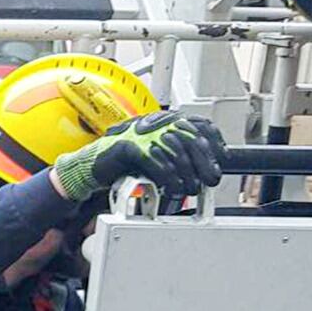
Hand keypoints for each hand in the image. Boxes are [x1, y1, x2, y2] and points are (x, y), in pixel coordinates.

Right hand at [51, 111, 224, 201]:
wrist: (91, 167)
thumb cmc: (125, 164)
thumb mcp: (159, 158)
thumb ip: (179, 157)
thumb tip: (207, 168)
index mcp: (167, 121)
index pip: (200, 125)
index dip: (215, 143)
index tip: (220, 161)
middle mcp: (156, 122)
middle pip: (191, 138)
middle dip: (204, 163)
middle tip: (209, 181)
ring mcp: (141, 132)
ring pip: (175, 151)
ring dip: (186, 175)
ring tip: (188, 189)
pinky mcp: (127, 145)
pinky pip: (153, 160)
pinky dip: (166, 176)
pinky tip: (171, 187)